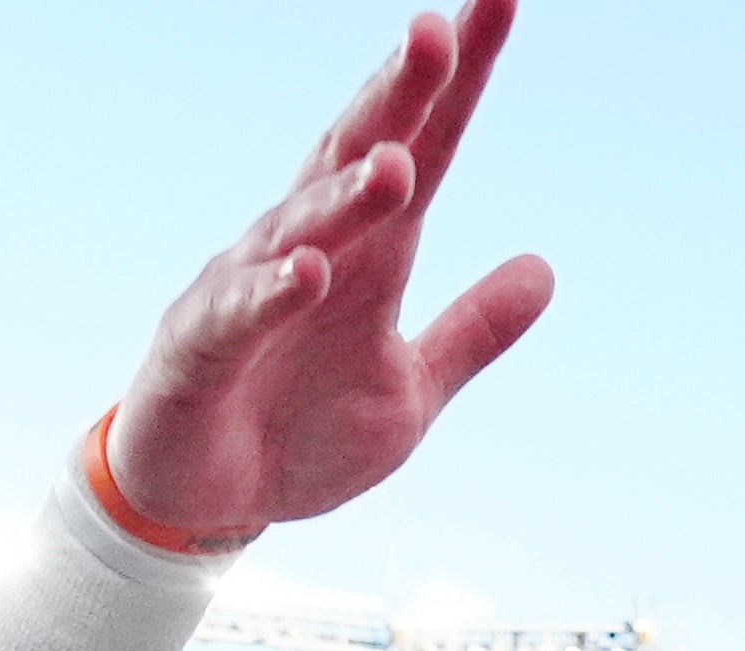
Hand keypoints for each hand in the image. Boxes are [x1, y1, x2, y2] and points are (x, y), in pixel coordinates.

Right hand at [105, 1, 553, 537]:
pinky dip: (271, 294)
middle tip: (438, 31)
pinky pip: (238, 316)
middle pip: (354, 155)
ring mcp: (245, 292)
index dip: (460, 82)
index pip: (422, 149)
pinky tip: (307, 271)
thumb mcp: (410, 391)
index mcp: (366, 252)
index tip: (501, 3)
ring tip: (395, 165)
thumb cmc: (301, 435)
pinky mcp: (199, 350)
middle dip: (395, 96)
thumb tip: (546, 269)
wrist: (202, 506)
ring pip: (299, 229)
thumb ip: (472, 330)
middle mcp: (304, 248)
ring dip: (344, 197)